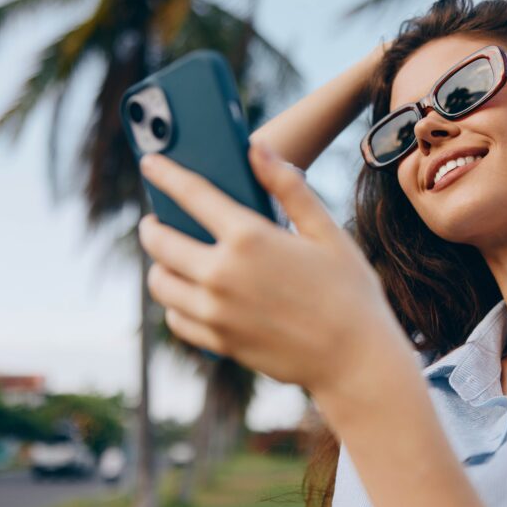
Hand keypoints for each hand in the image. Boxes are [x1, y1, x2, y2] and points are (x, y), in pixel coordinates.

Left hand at [137, 141, 404, 395]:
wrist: (356, 360)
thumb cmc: (349, 291)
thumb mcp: (326, 231)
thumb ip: (288, 187)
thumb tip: (257, 147)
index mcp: (250, 238)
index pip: (190, 194)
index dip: (165, 173)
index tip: (150, 163)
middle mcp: (223, 274)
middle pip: (161, 242)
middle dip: (152, 226)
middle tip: (155, 220)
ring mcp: (216, 312)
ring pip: (160, 284)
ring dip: (159, 266)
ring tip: (172, 259)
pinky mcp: (219, 343)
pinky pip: (176, 318)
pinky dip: (175, 303)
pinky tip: (189, 295)